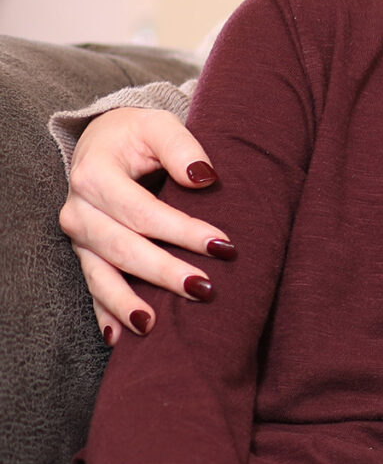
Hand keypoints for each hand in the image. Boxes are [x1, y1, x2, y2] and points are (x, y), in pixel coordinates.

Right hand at [60, 106, 225, 342]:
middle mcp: (79, 210)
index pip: (143, 212)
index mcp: (94, 176)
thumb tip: (204, 177)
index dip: (182, 231)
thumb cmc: (138, 133)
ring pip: (100, 276)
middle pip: (123, 248)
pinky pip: (92, 288)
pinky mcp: (85, 253)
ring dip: (127, 303)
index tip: (223, 246)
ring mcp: (79, 236)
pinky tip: (120, 337)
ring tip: (154, 326)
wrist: (104, 140)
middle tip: (204, 290)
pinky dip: (105, 313)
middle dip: (163, 272)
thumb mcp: (160, 125)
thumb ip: (182, 148)